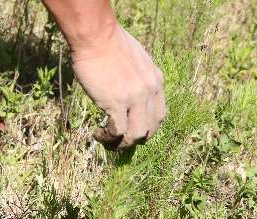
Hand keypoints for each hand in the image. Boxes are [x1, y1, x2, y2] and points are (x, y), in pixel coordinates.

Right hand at [71, 25, 165, 148]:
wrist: (97, 35)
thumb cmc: (111, 41)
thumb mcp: (137, 58)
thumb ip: (140, 76)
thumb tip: (132, 90)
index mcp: (157, 81)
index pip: (160, 114)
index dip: (148, 127)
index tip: (136, 130)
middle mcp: (150, 92)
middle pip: (150, 128)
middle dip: (137, 139)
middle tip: (123, 142)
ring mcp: (134, 99)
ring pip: (135, 134)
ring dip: (123, 144)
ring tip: (110, 144)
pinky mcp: (116, 103)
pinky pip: (117, 131)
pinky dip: (108, 138)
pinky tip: (98, 134)